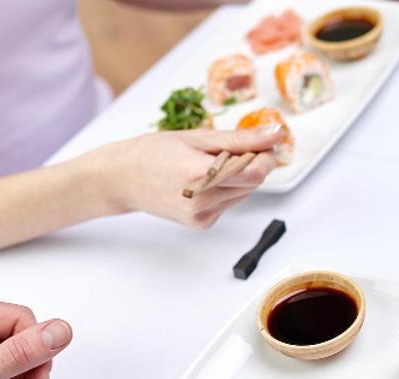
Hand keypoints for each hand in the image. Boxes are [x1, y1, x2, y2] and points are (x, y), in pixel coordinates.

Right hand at [103, 127, 283, 228]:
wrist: (122, 179)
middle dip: (251, 163)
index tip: (263, 143)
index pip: (255, 172)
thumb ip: (241, 139)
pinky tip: (202, 181)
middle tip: (226, 149)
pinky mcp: (202, 223)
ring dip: (238, 176)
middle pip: (253, 182)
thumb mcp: (198, 137)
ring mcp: (202, 216)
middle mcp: (203, 201)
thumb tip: (276, 134)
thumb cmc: (153, 153)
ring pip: (244, 193)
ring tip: (207, 165)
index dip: (265, 155)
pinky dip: (225, 189)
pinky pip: (230, 203)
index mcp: (200, 175)